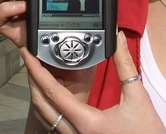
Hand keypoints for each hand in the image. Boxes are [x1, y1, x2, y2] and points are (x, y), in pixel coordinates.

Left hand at [23, 31, 165, 133]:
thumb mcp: (138, 98)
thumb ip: (126, 67)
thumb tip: (118, 41)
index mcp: (86, 121)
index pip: (51, 91)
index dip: (36, 70)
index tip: (27, 54)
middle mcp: (76, 133)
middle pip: (41, 105)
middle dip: (32, 80)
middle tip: (29, 59)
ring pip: (45, 117)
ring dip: (39, 93)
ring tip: (38, 72)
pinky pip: (55, 124)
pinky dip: (49, 107)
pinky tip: (53, 94)